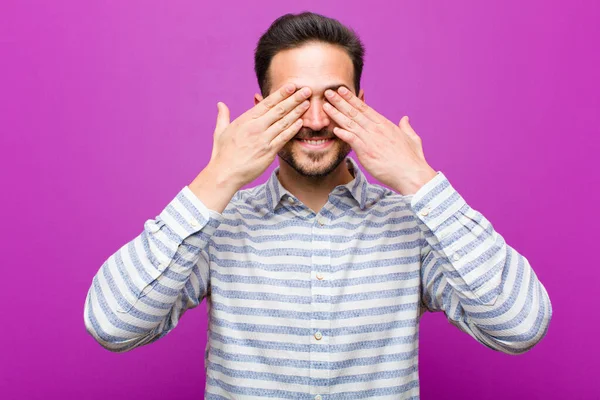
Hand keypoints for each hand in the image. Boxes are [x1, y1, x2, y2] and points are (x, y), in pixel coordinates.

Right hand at [207, 83, 311, 188]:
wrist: (225, 174)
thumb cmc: (222, 154)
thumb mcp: (220, 132)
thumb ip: (223, 116)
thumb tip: (220, 104)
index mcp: (245, 120)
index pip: (267, 103)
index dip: (281, 93)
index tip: (292, 86)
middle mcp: (256, 127)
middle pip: (279, 110)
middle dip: (294, 99)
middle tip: (307, 90)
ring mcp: (264, 140)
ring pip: (284, 122)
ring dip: (297, 112)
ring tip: (307, 103)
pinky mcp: (269, 152)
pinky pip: (284, 138)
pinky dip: (293, 129)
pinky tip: (301, 122)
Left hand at [322, 87, 436, 194]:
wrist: (411, 174)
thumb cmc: (412, 159)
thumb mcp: (412, 139)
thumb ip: (406, 127)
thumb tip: (405, 119)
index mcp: (385, 124)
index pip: (365, 108)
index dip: (352, 99)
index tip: (342, 91)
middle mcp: (376, 129)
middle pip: (355, 112)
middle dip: (340, 101)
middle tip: (328, 92)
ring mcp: (371, 140)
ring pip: (350, 123)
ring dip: (336, 114)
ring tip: (325, 105)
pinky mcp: (366, 152)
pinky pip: (351, 140)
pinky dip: (342, 133)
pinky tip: (334, 128)